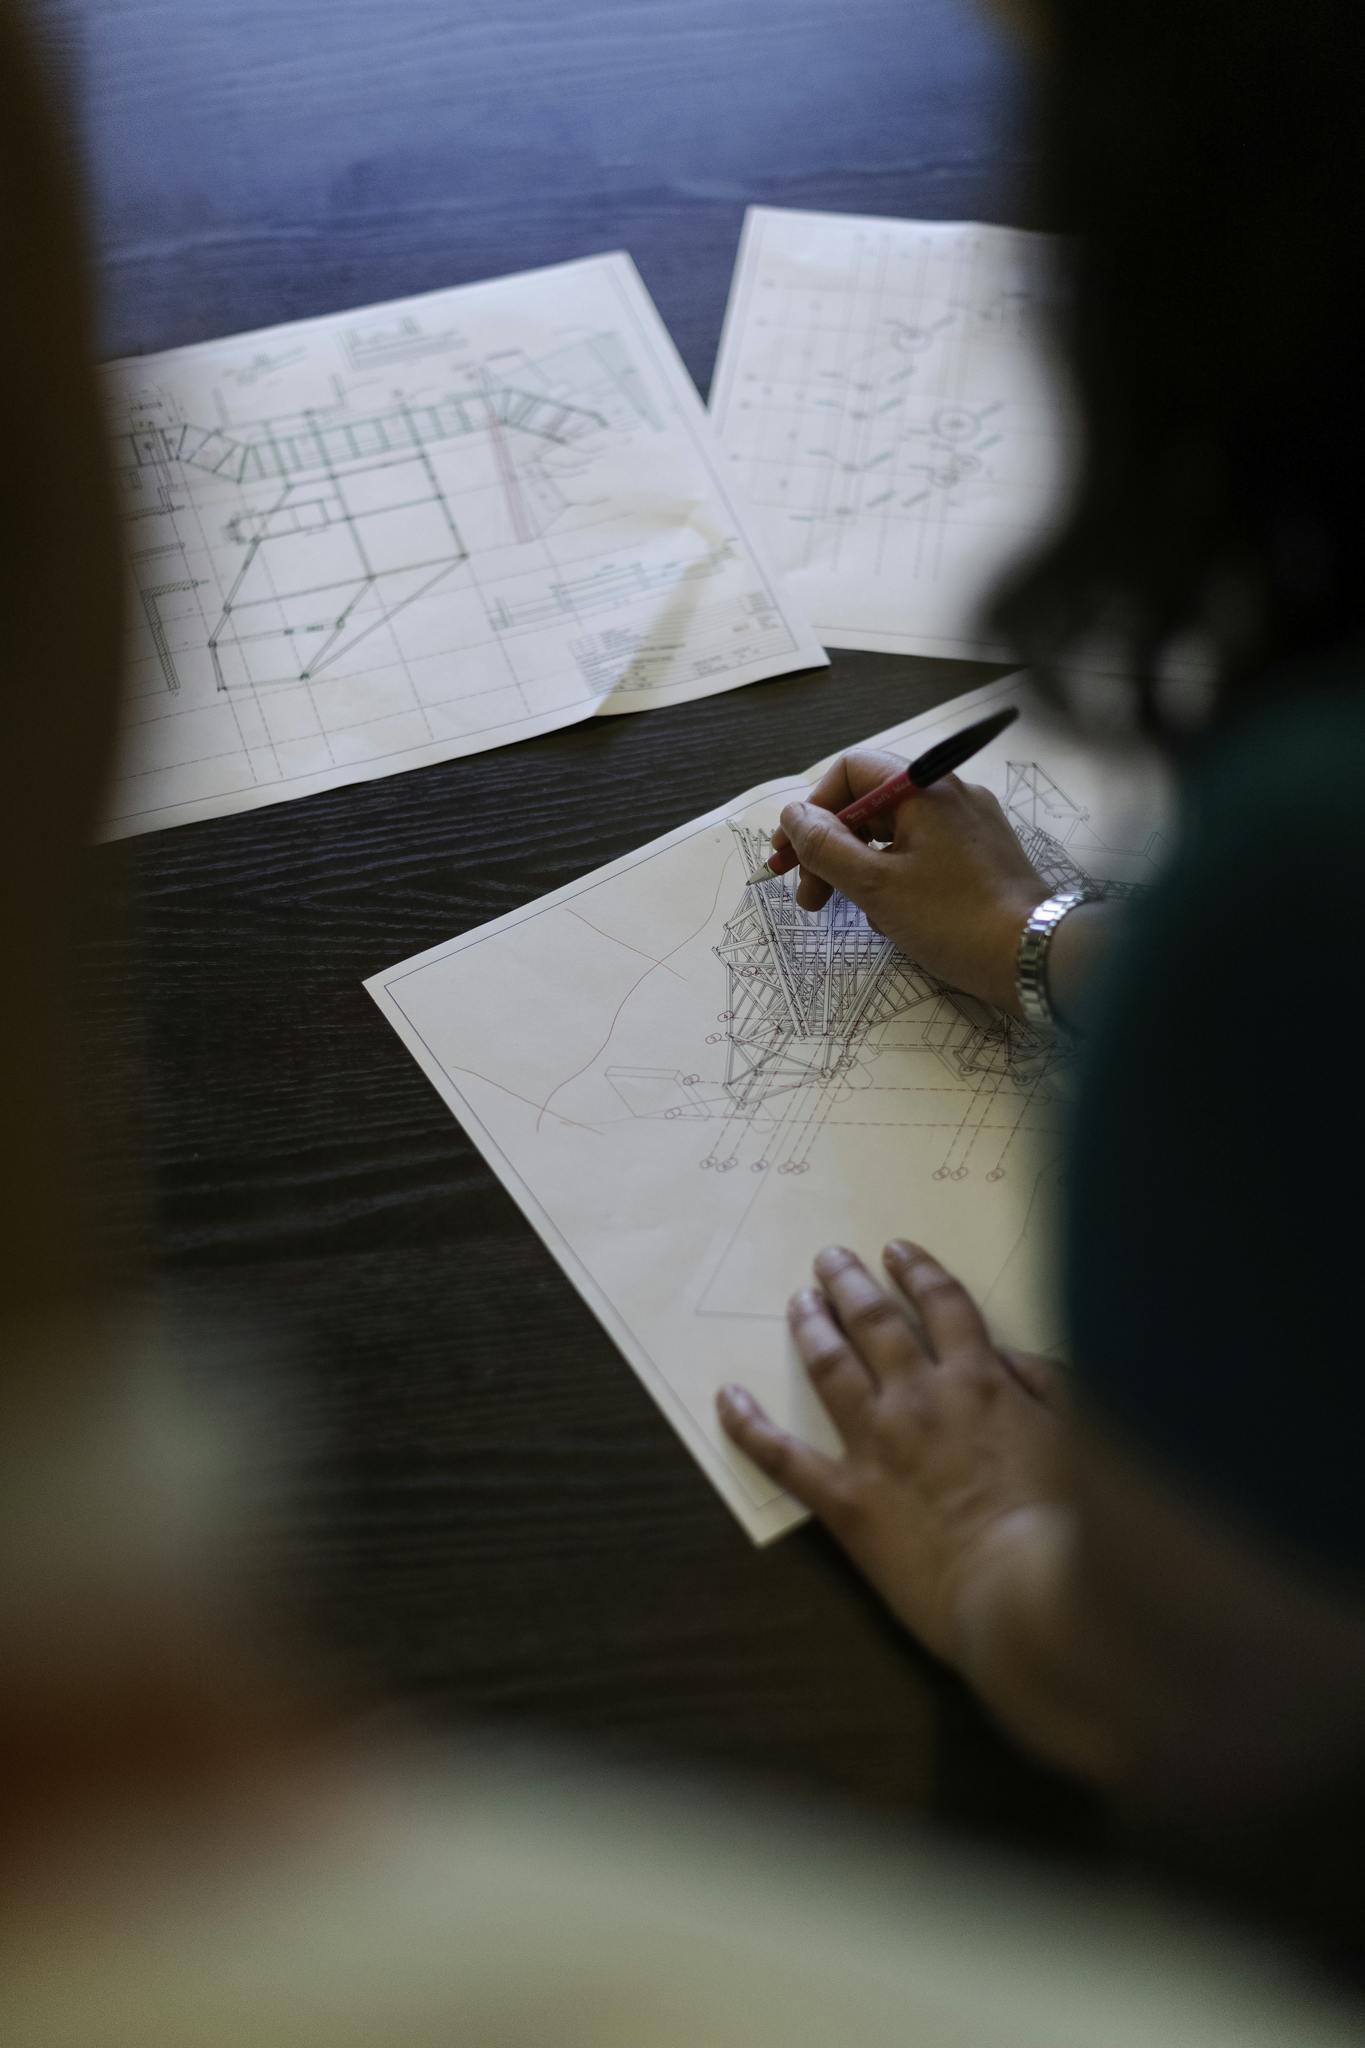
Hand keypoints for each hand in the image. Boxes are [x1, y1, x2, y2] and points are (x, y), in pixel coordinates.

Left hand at [717, 1241, 1062, 1665]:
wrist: (1026, 1591)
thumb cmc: (1065, 1521)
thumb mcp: (1076, 1435)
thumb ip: (1044, 1384)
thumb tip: (1006, 1356)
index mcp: (979, 1381)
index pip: (943, 1306)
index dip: (918, 1272)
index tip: (896, 1250)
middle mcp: (920, 1398)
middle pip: (875, 1322)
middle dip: (849, 1284)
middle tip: (827, 1260)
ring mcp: (876, 1444)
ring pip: (831, 1366)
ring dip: (811, 1327)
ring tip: (798, 1302)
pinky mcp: (844, 1497)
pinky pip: (784, 1456)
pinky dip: (748, 1425)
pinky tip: (728, 1397)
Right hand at [772, 753, 1047, 1015]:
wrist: (1033, 956)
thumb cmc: (954, 918)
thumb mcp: (874, 885)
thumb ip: (825, 846)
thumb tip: (794, 815)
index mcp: (923, 789)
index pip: (851, 771)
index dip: (813, 809)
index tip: (790, 852)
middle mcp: (949, 795)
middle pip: (870, 804)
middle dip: (829, 847)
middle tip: (806, 894)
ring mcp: (969, 825)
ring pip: (894, 833)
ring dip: (858, 868)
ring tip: (841, 912)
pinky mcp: (981, 856)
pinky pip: (922, 854)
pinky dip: (894, 877)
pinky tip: (888, 919)